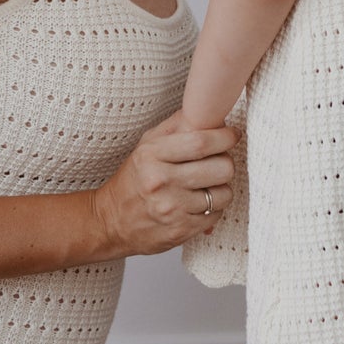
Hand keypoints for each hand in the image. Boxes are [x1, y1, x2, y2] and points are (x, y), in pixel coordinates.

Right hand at [91, 112, 235, 257]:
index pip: (201, 142)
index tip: (232, 135)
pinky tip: (199, 204)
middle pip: (220, 168)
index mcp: (152, 155)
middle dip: (227, 163)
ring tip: (207, 186)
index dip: (224, 137)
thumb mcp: (145, 146)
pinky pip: (216, 215)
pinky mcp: (181, 230)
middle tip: (218, 162)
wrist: (111, 221)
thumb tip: (208, 112)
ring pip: (223, 194)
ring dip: (221, 188)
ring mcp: (172, 208)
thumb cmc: (133, 180)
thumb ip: (175, 126)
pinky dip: (213, 209)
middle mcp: (160, 181)